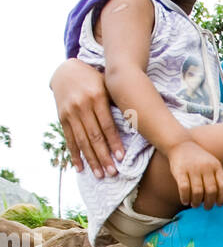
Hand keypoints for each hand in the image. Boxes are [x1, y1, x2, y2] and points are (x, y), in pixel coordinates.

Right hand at [50, 59, 124, 177]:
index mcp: (96, 96)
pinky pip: (69, 139)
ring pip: (82, 141)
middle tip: (112, 173)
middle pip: (94, 136)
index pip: (107, 125)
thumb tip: (137, 123)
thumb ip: (117, 102)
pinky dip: (75, 155)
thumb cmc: (95, 79)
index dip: (114, 142)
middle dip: (103, 156)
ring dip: (91, 160)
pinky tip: (80, 168)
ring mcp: (70, 112)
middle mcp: (82, 105)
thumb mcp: (107, 85)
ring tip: (100, 175)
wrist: (66, 70)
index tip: (121, 158)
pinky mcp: (62, 117)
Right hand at [167, 140, 222, 208]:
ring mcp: (193, 168)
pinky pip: (184, 188)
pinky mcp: (180, 171)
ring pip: (198, 192)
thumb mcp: (212, 165)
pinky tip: (185, 201)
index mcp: (216, 166)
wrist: (181, 145)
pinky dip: (185, 197)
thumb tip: (219, 202)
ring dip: (197, 202)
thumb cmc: (199, 161)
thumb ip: (217, 179)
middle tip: (206, 207)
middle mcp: (206, 167)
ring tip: (195, 205)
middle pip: (211, 191)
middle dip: (209, 203)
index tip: (219, 204)